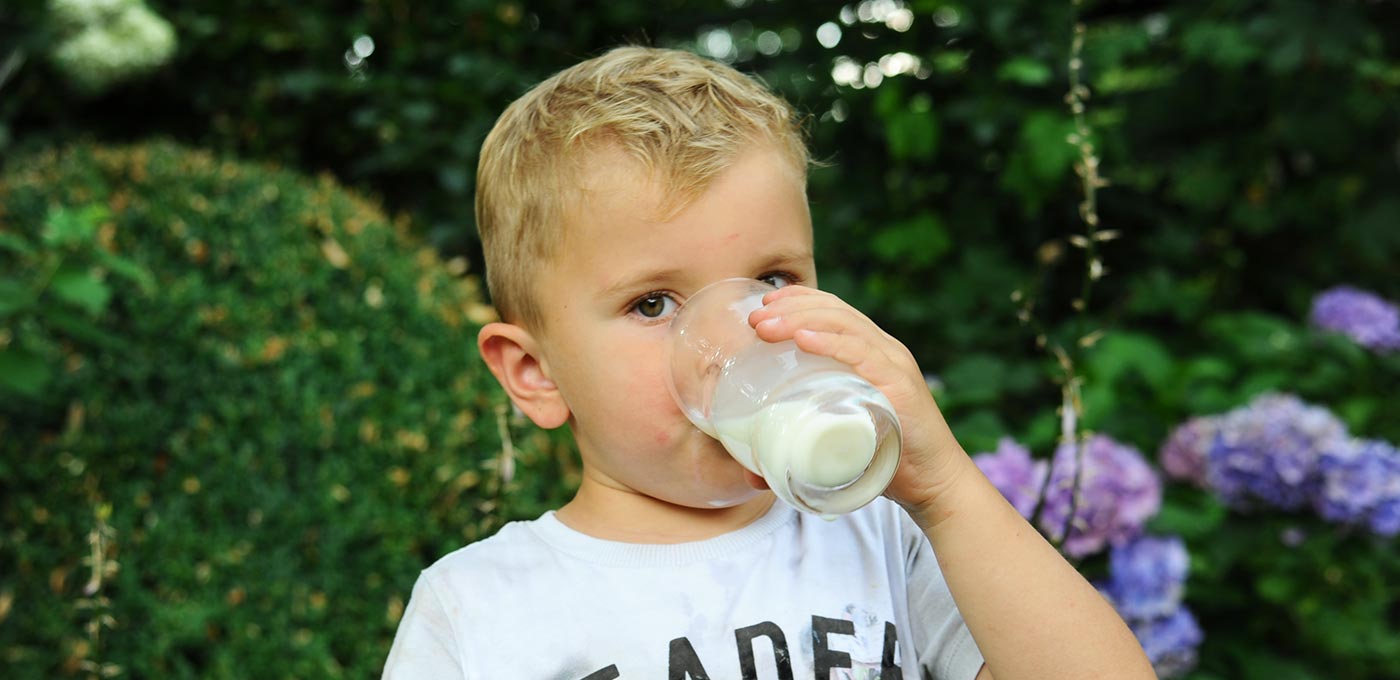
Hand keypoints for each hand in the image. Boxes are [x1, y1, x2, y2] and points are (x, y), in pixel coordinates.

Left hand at [746, 285, 969, 512]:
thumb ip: (802, 444)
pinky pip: (862, 354)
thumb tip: (751, 472)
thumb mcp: (839, 438)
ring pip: (844, 325)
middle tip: (755, 318)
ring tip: (766, 326)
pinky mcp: (899, 386)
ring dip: (800, 320)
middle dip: (791, 307)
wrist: (934, 485)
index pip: (834, 311)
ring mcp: (894, 365)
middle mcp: (885, 351)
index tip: (764, 304)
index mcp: (872, 353)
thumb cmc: (885, 462)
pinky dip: (831, 343)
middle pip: (835, 311)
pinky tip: (803, 339)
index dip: (798, 300)